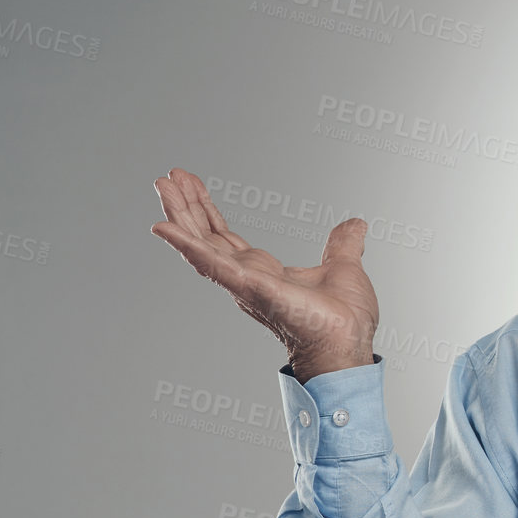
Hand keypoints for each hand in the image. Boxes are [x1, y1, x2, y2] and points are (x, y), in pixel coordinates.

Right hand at [150, 168, 379, 380]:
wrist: (348, 340)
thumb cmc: (345, 319)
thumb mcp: (342, 267)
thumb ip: (341, 245)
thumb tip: (355, 226)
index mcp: (263, 272)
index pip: (224, 237)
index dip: (207, 211)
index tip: (192, 183)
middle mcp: (246, 277)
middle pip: (206, 236)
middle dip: (186, 207)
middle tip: (168, 177)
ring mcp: (243, 283)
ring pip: (201, 244)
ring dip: (179, 215)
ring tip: (162, 185)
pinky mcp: (248, 287)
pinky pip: (210, 264)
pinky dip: (186, 246)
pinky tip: (163, 228)